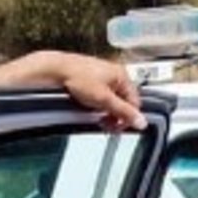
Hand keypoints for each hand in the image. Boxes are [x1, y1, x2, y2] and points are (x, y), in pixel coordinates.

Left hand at [8, 51, 145, 131]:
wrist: (55, 69)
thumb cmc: (79, 78)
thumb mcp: (104, 100)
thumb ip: (124, 112)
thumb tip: (142, 122)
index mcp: (122, 75)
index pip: (134, 102)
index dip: (128, 117)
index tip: (119, 128)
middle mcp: (114, 73)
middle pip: (123, 101)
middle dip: (116, 115)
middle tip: (107, 126)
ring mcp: (102, 75)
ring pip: (111, 99)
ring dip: (106, 111)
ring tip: (97, 118)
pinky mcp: (91, 78)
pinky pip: (100, 95)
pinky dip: (97, 104)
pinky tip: (89, 108)